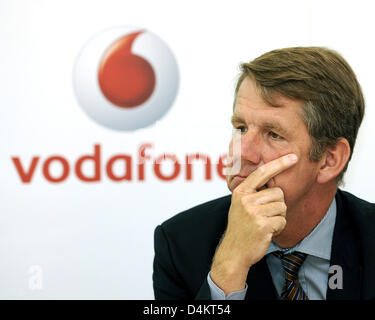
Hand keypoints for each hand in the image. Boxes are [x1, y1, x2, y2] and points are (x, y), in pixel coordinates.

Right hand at [210, 153, 297, 294]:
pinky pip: (282, 220)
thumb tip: (272, 178)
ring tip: (264, 224)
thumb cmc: (241, 227)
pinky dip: (279, 227)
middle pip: (278, 192)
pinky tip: (267, 232)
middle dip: (277, 204)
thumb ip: (252, 192)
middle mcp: (245, 199)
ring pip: (282, 206)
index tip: (293, 157)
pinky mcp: (262, 225)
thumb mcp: (240, 205)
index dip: (279, 164)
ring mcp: (253, 212)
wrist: (234, 251)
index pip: (262, 173)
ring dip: (278, 217)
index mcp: (240, 192)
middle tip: (264, 215)